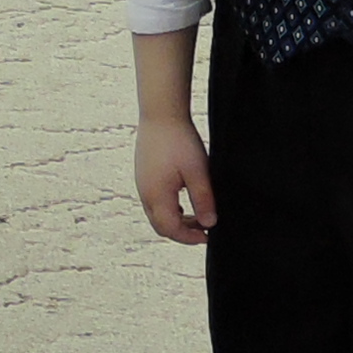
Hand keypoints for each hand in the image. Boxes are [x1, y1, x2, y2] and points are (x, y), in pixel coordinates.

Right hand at [136, 117, 219, 244]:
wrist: (161, 114)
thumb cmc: (179, 140)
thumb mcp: (198, 172)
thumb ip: (204, 200)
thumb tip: (210, 223)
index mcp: (157, 195)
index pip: (171, 229)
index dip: (189, 238)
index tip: (207, 236)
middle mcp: (145, 193)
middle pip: (161, 226)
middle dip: (182, 232)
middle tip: (203, 229)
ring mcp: (142, 184)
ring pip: (156, 214)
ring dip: (176, 220)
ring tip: (197, 215)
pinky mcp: (143, 175)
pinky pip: (153, 202)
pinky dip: (169, 208)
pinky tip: (183, 200)